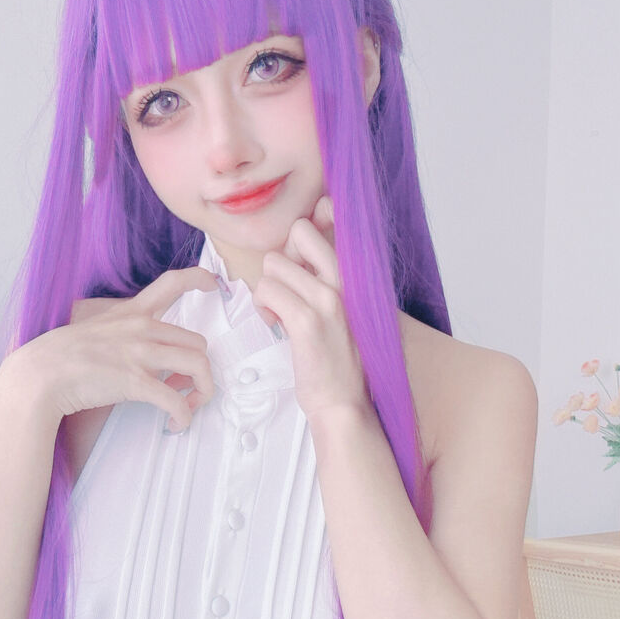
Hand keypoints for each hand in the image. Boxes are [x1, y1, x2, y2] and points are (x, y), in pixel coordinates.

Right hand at [22, 267, 218, 430]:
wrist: (40, 373)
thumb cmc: (60, 356)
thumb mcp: (94, 328)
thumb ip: (123, 335)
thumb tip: (147, 357)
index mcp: (131, 312)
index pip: (171, 283)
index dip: (198, 280)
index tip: (214, 285)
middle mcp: (141, 328)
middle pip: (198, 342)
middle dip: (202, 369)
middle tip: (190, 388)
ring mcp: (139, 354)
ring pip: (198, 366)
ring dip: (202, 391)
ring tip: (190, 406)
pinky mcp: (135, 382)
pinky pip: (176, 400)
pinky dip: (184, 415)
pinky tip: (176, 424)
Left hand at [251, 195, 370, 421]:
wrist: (344, 402)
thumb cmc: (338, 358)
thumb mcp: (343, 308)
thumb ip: (326, 276)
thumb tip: (306, 246)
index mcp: (357, 275)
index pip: (332, 216)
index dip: (309, 226)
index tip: (300, 259)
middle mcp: (346, 280)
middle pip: (299, 231)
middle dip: (282, 257)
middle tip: (287, 287)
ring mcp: (328, 299)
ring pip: (273, 263)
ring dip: (268, 289)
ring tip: (281, 313)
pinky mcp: (307, 321)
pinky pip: (266, 290)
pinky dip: (263, 307)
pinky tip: (276, 326)